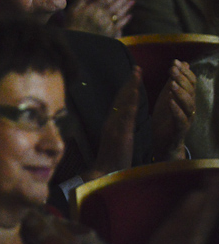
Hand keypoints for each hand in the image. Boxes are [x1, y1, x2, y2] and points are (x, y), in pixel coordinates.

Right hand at [65, 0, 133, 37]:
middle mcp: (101, 17)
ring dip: (127, 7)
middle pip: (115, 5)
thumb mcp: (72, 11)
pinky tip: (129, 15)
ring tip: (132, 0)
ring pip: (119, 14)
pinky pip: (120, 25)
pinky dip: (125, 20)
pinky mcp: (109, 35)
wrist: (75, 45)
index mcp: (92, 10)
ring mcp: (106, 26)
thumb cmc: (71, 26)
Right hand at [85, 66, 140, 180]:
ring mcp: (115, 126)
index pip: (119, 102)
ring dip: (131, 85)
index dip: (126, 89)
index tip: (132, 77)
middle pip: (120, 97)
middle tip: (137, 67)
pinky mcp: (120, 132)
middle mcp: (111, 122)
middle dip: (129, 82)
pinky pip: (127, 113)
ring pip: (123, 101)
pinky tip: (136, 89)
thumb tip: (122, 126)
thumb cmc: (111, 164)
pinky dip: (131, 100)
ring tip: (138, 72)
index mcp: (110, 124)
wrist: (104, 176)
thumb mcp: (115, 144)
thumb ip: (117, 133)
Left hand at [152, 60, 196, 160]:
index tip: (175, 62)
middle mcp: (190, 109)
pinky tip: (169, 101)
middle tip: (172, 69)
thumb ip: (175, 81)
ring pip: (189, 105)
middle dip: (182, 79)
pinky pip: (181, 120)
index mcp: (187, 99)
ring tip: (172, 84)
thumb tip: (183, 63)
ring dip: (181, 93)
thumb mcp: (169, 95)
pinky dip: (176, 110)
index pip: (191, 83)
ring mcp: (187, 119)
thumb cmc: (166, 117)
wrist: (162, 141)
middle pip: (191, 92)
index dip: (185, 72)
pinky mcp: (180, 130)